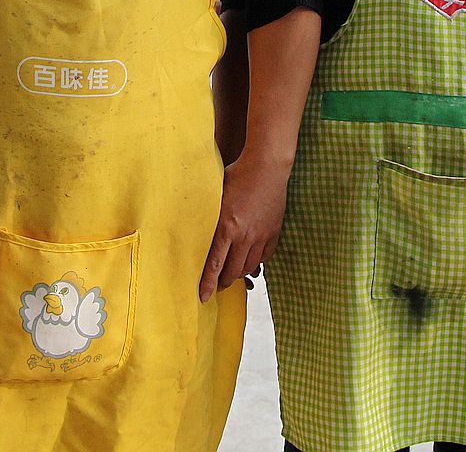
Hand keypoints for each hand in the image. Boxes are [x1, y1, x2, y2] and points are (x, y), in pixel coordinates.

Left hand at [199, 154, 291, 302]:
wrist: (267, 167)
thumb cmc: (237, 175)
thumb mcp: (216, 196)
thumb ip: (207, 215)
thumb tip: (191, 226)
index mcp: (227, 227)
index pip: (214, 264)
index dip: (208, 283)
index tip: (203, 297)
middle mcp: (245, 236)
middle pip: (233, 271)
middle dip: (223, 281)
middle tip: (217, 284)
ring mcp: (262, 235)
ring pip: (250, 266)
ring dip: (239, 272)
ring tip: (231, 272)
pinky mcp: (274, 232)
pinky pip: (265, 257)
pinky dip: (256, 261)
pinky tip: (249, 258)